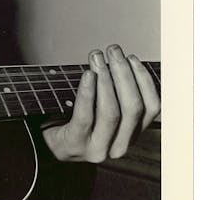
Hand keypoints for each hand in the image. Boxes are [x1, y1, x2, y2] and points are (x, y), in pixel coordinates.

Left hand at [42, 44, 159, 162]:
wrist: (49, 143)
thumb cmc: (77, 119)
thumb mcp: (102, 109)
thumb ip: (116, 93)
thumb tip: (122, 59)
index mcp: (132, 135)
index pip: (152, 108)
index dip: (144, 81)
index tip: (132, 58)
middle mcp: (120, 146)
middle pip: (133, 107)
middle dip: (124, 74)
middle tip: (113, 51)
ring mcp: (98, 148)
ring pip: (112, 112)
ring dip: (106, 80)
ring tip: (98, 58)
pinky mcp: (76, 144)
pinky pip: (85, 116)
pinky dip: (88, 93)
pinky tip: (87, 75)